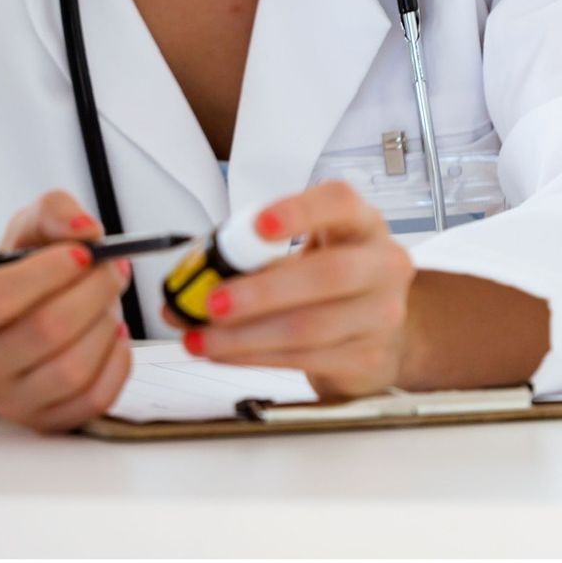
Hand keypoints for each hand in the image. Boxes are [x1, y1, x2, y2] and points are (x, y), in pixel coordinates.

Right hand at [0, 189, 133, 431]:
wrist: (25, 319)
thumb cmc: (25, 275)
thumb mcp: (30, 229)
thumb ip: (54, 212)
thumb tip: (85, 230)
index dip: (48, 271)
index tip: (83, 252)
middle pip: (43, 332)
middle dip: (91, 293)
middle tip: (112, 269)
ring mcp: (11, 402)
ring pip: (71, 370)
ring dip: (105, 326)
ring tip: (109, 302)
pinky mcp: (47, 422)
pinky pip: (94, 399)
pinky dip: (117, 363)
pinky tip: (114, 336)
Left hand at [179, 181, 415, 399]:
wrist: (376, 333)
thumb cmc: (326, 284)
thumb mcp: (297, 254)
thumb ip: (245, 262)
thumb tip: (180, 293)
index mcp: (360, 224)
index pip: (339, 203)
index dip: (300, 211)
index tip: (259, 224)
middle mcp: (381, 265)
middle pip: (329, 274)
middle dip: (262, 291)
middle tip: (212, 303)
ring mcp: (381, 316)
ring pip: (311, 327)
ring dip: (246, 335)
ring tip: (202, 338)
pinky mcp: (368, 359)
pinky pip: (305, 359)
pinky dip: (256, 357)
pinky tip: (226, 353)